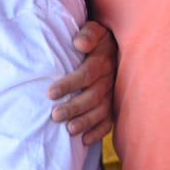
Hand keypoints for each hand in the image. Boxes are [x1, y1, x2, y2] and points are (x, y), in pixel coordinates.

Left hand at [47, 20, 115, 144]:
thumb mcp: (96, 29)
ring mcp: (114, 94)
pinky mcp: (116, 104)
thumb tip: (80, 43)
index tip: (50, 94)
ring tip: (69, 130)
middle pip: (93, 97)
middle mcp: (110, 79)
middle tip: (55, 116)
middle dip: (74, 108)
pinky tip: (85, 140)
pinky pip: (110, 121)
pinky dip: (99, 132)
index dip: (69, 84)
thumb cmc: (99, 37)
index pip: (86, 75)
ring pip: (101, 111)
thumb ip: (88, 34)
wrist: (119, 44)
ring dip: (86, 122)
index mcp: (103, 61)